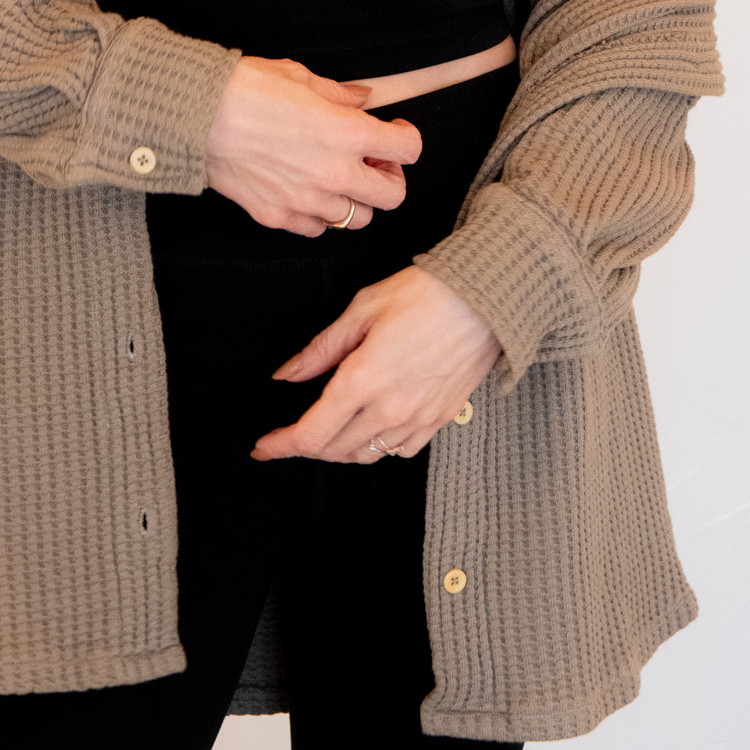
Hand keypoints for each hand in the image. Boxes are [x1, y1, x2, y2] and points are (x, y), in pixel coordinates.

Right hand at [205, 56, 421, 237]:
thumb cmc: (245, 89)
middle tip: (372, 162)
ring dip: (355, 199)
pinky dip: (317, 215)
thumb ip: (339, 93)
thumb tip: (362, 99)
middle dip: (390, 177)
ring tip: (336, 177)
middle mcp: (334, 172)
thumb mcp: (299, 76)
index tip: (393, 132)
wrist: (195, 117)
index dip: (406, 139)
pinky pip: (316, 228)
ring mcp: (306, 200)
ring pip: (357, 219)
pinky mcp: (278, 216)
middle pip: (394, 196)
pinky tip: (305, 190)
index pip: (409, 150)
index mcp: (346, 132)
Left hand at [251, 266, 501, 462]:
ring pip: (365, 456)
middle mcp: (389, 409)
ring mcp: (417, 419)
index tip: (263, 447)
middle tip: (290, 434)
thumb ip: (321, 348)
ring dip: (338, 450)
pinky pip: (399, 451)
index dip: (281, 445)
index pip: (311, 433)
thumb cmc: (424, 294)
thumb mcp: (362, 309)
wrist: (486, 298)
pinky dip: (376, 448)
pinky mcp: (440, 420)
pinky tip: (369, 430)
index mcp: (363, 379)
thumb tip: (287, 374)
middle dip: (305, 447)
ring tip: (325, 433)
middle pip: (334, 451)